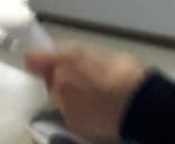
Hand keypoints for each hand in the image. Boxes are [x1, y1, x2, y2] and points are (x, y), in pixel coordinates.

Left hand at [25, 45, 146, 140]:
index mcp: (67, 59)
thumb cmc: (124, 70)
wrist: (140, 105)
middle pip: (50, 78)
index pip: (34, 59)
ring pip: (59, 96)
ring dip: (68, 94)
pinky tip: (94, 107)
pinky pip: (68, 111)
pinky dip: (76, 109)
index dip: (36, 59)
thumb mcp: (98, 51)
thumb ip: (73, 52)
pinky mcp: (72, 123)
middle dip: (60, 76)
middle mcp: (59, 82)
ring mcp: (64, 105)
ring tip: (91, 94)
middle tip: (82, 76)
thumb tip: (54, 54)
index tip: (38, 59)